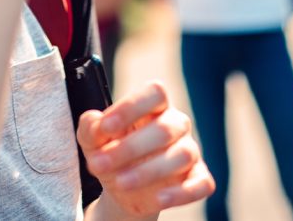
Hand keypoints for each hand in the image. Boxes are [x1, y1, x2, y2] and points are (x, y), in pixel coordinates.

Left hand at [78, 82, 214, 218]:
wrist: (119, 187)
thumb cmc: (108, 151)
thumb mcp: (91, 139)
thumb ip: (91, 126)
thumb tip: (97, 123)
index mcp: (153, 106)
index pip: (155, 93)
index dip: (131, 107)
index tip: (106, 126)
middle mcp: (176, 124)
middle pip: (165, 128)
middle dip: (129, 148)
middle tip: (98, 164)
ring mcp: (189, 151)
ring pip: (182, 155)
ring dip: (148, 171)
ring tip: (120, 182)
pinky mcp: (198, 179)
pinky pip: (202, 184)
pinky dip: (182, 193)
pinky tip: (158, 199)